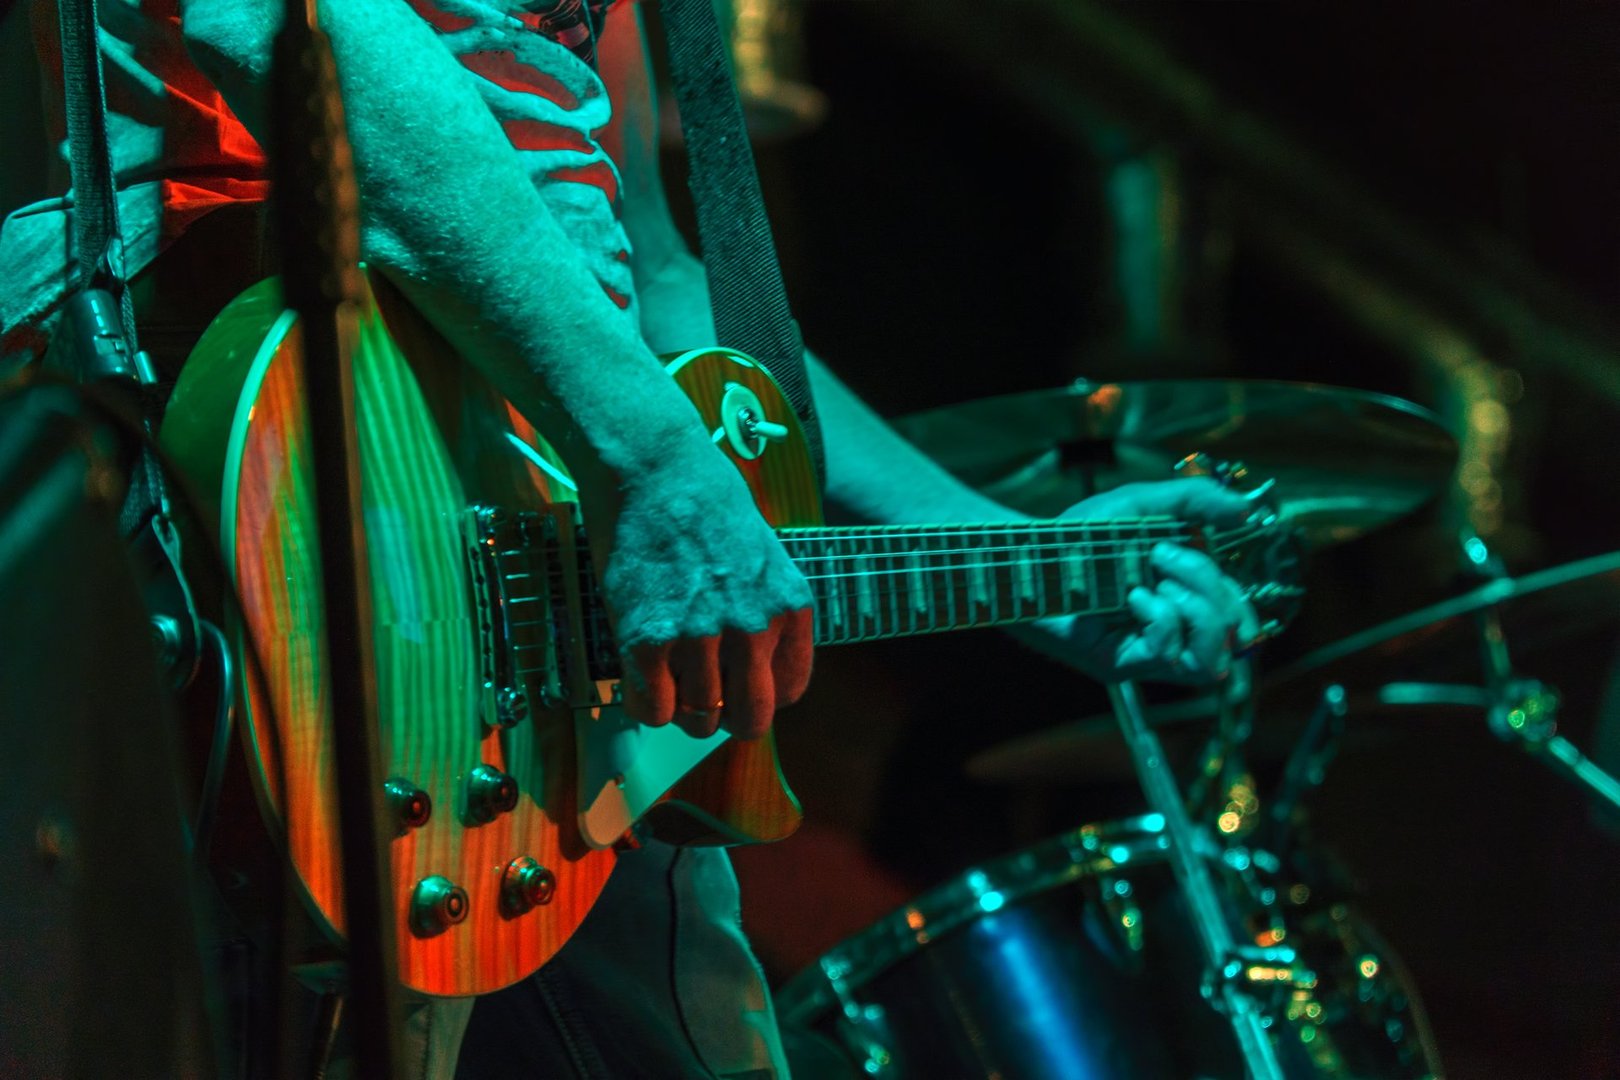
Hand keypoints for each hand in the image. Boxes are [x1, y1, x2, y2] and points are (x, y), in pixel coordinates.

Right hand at [587, 435, 812, 739]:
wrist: (655, 469)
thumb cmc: (707, 505)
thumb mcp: (764, 558)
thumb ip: (766, 614)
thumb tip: (748, 670)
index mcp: (789, 607)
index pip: (789, 692)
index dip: (760, 696)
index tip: (739, 688)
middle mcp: (753, 628)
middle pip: (749, 720)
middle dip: (726, 719)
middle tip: (705, 702)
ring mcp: (700, 636)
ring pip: (697, 719)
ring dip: (680, 708)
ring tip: (667, 676)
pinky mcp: (647, 639)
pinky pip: (653, 709)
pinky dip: (646, 704)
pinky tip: (642, 677)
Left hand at [1035, 478, 1259, 684]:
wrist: (1026, 552)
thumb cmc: (1081, 533)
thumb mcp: (1141, 505)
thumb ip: (1193, 501)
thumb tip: (1246, 508)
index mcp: (1182, 601)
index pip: (1237, 621)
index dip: (1238, 599)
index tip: (1195, 549)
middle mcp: (1170, 632)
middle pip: (1231, 639)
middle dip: (1212, 591)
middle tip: (1165, 557)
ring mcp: (1145, 653)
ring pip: (1208, 663)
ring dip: (1197, 614)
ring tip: (1158, 584)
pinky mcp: (1119, 664)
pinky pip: (1166, 656)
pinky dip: (1160, 619)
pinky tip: (1133, 597)